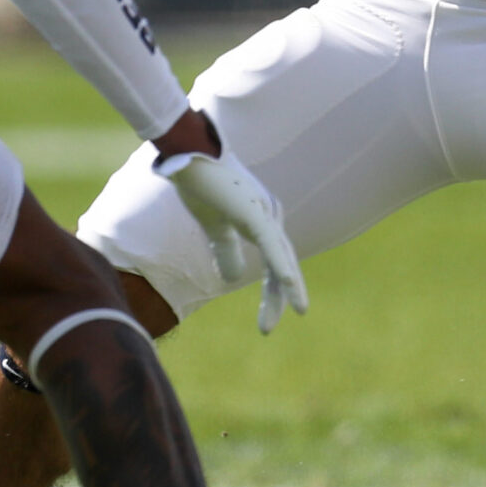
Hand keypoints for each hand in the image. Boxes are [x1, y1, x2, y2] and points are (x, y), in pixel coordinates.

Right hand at [153, 144, 307, 334]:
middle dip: (278, 297)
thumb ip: (225, 250)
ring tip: (299, 312)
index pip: (273, 263)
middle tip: (267, 329)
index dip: (272, 293)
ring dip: (288, 287)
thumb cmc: (200, 184)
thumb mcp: (213, 227)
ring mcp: (263, 212)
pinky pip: (270, 243)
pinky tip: (290, 284)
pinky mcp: (253, 211)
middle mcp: (268, 216)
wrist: (186, 157)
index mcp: (259, 221)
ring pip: (281, 256)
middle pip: (281, 263)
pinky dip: (281, 264)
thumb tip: (233, 278)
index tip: (266, 323)